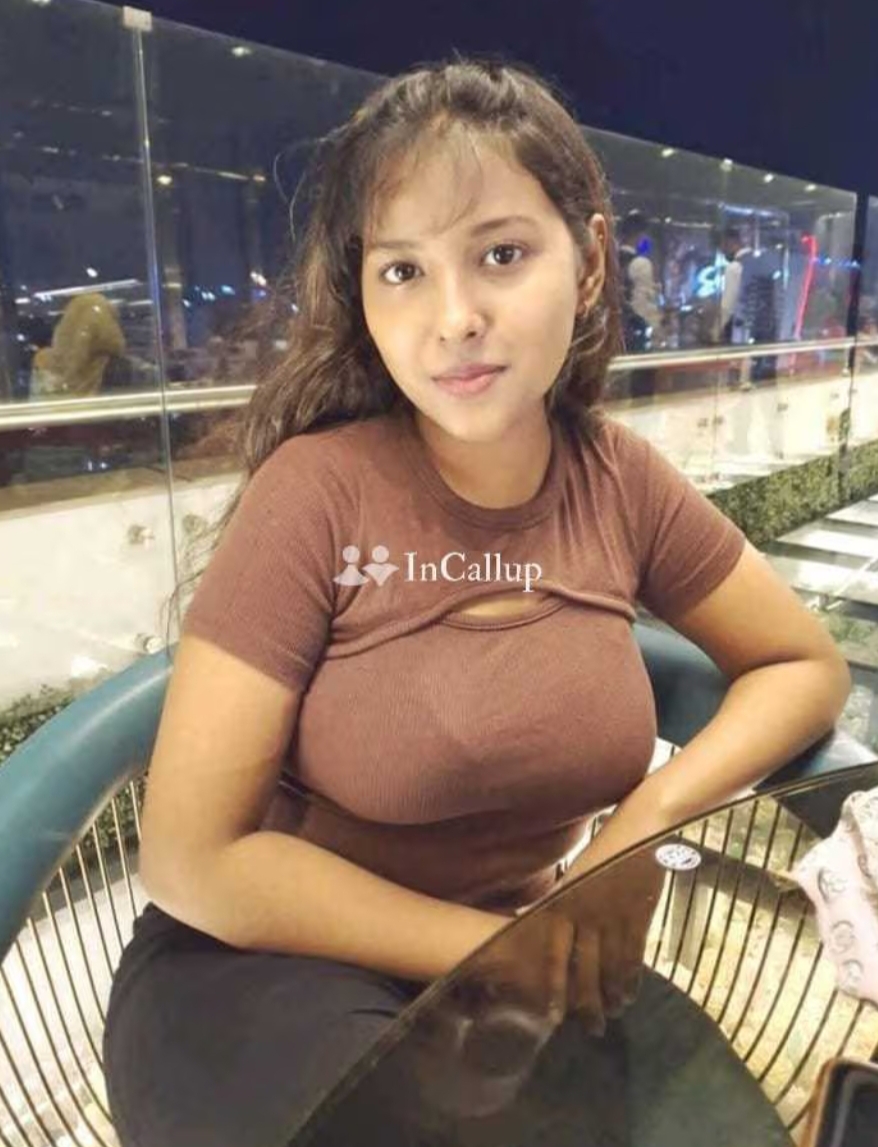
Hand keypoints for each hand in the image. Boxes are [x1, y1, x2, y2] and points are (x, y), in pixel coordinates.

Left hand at [558, 847, 665, 1034]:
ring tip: (611, 1014)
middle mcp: (586, 912)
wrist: (640, 829)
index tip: (551, 1015)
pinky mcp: (639, 915)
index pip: (555, 952)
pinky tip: (630, 995)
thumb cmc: (603, 850)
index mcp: (564, 901)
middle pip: (583, 968)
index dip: (553, 986)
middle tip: (588, 1028)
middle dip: (585, 1001)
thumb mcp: (575, 875)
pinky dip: (632, 979)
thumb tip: (532, 920)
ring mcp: (614, 915)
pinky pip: (634, 955)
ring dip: (611, 995)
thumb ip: (559, 901)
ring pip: (610, 967)